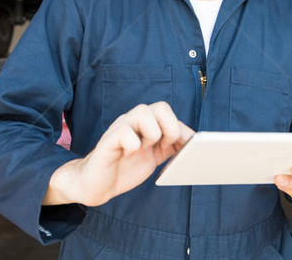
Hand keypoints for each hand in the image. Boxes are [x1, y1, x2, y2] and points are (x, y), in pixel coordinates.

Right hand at [44, 101, 193, 206]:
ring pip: (143, 113)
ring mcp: (120, 128)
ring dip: (151, 135)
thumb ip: (172, 146)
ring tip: (144, 149)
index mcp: (146, 123)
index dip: (181, 131)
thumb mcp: (155, 156)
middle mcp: (133, 120)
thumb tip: (194, 141)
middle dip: (170, 130)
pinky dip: (132, 145)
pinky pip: (125, 132)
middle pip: (161, 107)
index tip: (183, 150)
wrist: (97, 185)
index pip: (169, 112)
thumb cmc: (126, 168)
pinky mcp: (108, 141)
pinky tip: (127, 154)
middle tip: (163, 148)